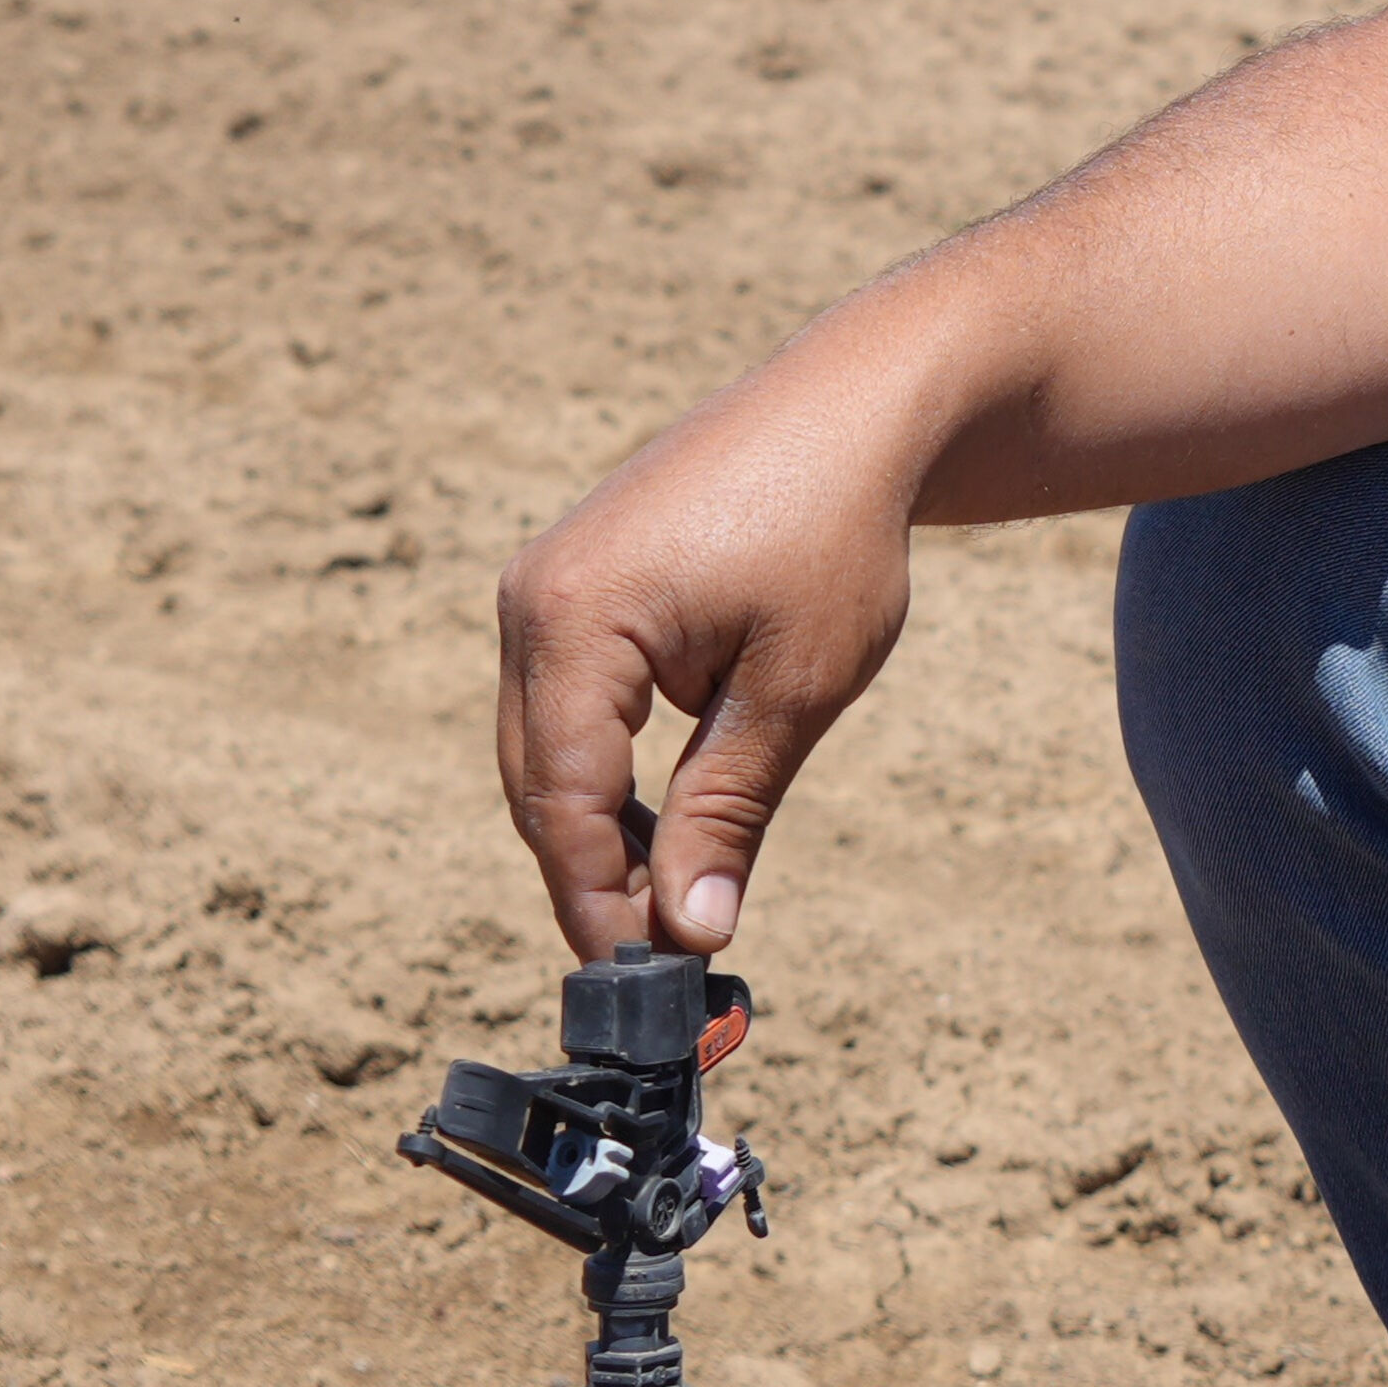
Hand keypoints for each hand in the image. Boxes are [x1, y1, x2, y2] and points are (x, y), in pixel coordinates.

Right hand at [488, 400, 920, 961]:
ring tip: (668, 901)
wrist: (854, 407)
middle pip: (535, 781)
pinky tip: (661, 818)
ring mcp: (544, 582)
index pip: (561, 799)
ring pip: (543, 748)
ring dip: (594, 827)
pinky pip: (563, 702)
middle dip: (591, 876)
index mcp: (575, 617)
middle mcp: (534, 596)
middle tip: (662, 959)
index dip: (598, 900)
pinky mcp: (572, 581)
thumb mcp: (794, 688)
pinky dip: (601, 768)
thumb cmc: (836, 533)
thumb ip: (726, 811)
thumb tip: (688, 931)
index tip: (647, 979)